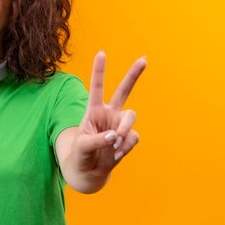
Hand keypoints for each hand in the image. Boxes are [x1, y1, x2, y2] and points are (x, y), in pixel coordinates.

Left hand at [72, 51, 146, 178]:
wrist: (89, 171)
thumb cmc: (80, 155)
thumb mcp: (82, 146)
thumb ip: (97, 139)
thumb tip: (116, 136)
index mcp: (93, 110)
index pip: (97, 87)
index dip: (99, 70)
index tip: (101, 53)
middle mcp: (109, 113)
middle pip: (123, 90)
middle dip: (134, 75)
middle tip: (144, 59)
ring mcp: (120, 125)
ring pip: (131, 117)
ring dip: (124, 129)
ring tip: (115, 144)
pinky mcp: (128, 138)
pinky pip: (132, 137)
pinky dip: (124, 147)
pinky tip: (115, 155)